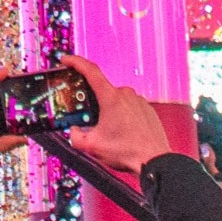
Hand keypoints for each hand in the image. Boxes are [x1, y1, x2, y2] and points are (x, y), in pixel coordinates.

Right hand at [72, 64, 167, 178]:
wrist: (155, 160)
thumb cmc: (127, 152)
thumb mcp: (92, 146)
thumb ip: (75, 136)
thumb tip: (74, 131)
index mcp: (111, 98)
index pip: (90, 70)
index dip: (75, 62)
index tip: (67, 60)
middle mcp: (126, 94)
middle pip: (102, 90)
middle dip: (93, 102)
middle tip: (88, 116)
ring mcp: (138, 100)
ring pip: (116, 100)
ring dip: (108, 111)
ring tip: (108, 131)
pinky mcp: (147, 109)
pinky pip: (129, 107)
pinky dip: (122, 116)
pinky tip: (122, 132)